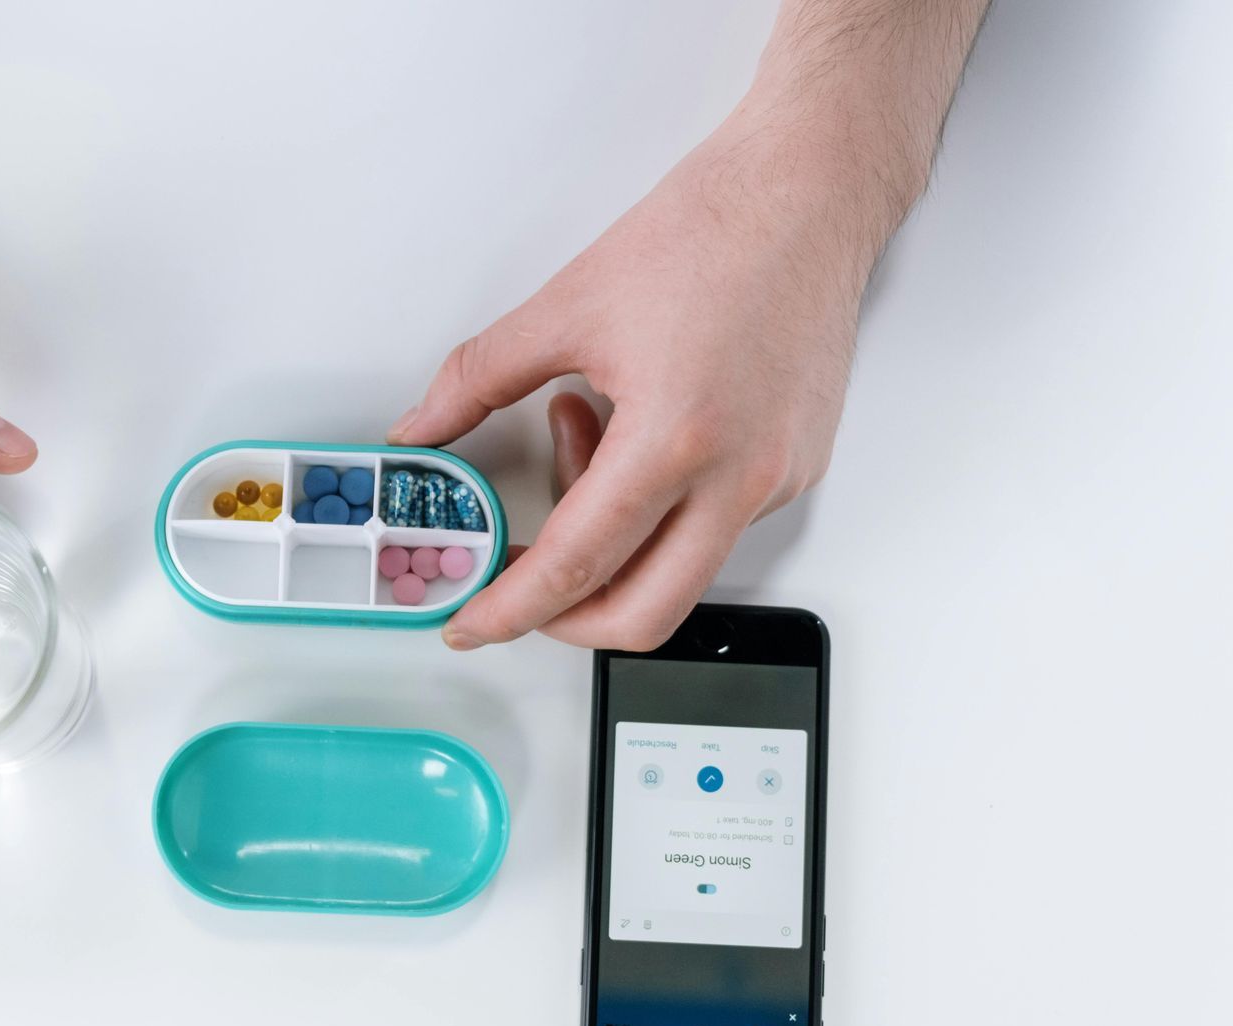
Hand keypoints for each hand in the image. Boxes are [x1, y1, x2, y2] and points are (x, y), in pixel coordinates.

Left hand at [390, 117, 880, 651]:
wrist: (809, 193)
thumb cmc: (711, 231)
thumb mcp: (568, 305)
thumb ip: (477, 380)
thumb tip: (423, 429)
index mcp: (675, 438)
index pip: (577, 565)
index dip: (512, 609)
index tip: (470, 624)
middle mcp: (738, 476)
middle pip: (642, 614)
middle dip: (565, 619)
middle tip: (516, 584)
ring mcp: (776, 480)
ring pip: (678, 573)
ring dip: (612, 541)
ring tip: (582, 435)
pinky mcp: (796, 470)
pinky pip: (714, 530)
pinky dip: (656, 509)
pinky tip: (633, 432)